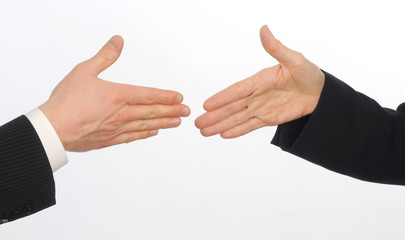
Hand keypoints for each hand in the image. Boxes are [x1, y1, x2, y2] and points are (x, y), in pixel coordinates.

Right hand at [40, 36, 189, 151]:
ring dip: (164, 123)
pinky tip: (153, 132)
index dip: (166, 96)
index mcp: (118, 95)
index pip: (149, 95)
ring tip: (177, 122)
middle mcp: (122, 113)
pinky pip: (132, 137)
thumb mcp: (85, 70)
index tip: (180, 97)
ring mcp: (117, 128)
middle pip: (153, 111)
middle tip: (187, 112)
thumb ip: (105, 56)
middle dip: (172, 110)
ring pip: (146, 125)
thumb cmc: (66, 100)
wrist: (53, 128)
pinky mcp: (109, 140)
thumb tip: (118, 41)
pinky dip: (145, 134)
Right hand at [195, 25, 324, 137]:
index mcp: (259, 80)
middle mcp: (256, 95)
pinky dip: (237, 131)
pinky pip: (249, 126)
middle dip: (214, 116)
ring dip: (220, 125)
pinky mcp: (267, 119)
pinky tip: (223, 135)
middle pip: (231, 107)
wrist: (320, 93)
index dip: (222, 98)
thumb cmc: (308, 73)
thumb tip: (264, 30)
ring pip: (237, 118)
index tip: (207, 105)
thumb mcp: (294, 60)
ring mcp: (260, 108)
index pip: (237, 91)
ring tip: (204, 132)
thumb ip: (277, 49)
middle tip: (197, 124)